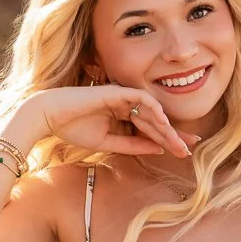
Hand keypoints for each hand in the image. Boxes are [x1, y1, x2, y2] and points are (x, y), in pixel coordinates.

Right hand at [23, 84, 201, 160]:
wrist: (49, 116)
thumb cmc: (72, 128)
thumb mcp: (108, 143)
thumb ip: (132, 144)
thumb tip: (159, 148)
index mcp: (122, 115)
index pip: (150, 127)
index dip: (167, 138)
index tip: (183, 150)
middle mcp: (125, 104)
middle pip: (155, 119)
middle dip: (173, 134)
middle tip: (191, 147)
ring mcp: (121, 96)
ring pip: (151, 111)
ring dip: (166, 127)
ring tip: (179, 142)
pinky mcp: (116, 91)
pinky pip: (141, 98)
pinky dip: (153, 109)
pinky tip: (163, 123)